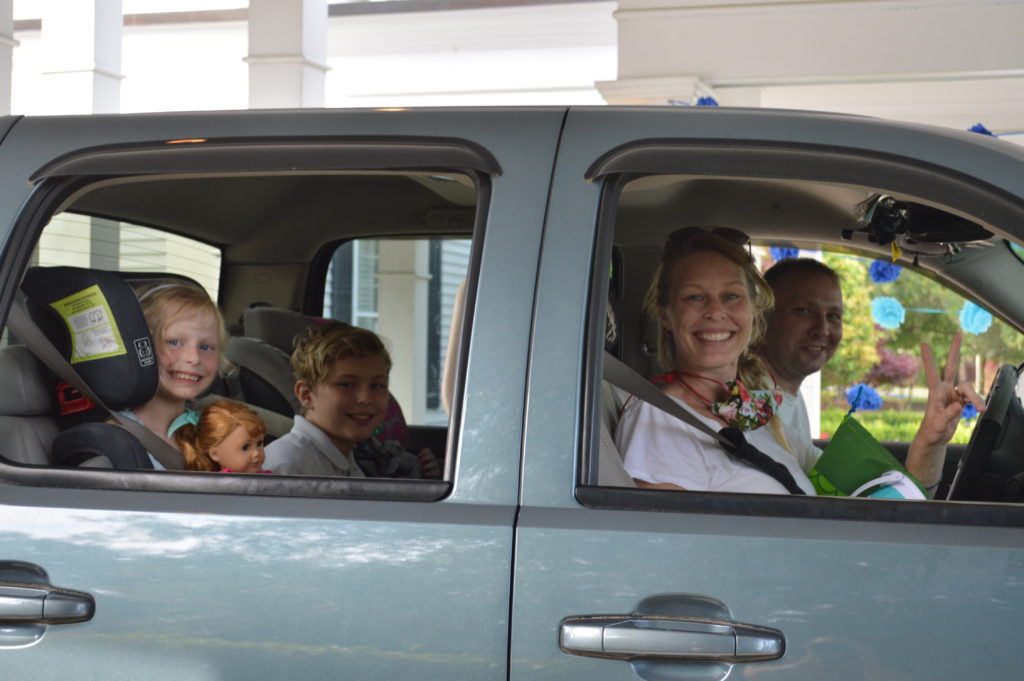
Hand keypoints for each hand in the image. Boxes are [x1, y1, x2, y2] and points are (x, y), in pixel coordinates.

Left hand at [417, 448, 441, 479]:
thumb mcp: (421, 462)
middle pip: (430, 456)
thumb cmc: (424, 467)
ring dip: (425, 466)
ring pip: (432, 464)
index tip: (419, 456)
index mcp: (429, 455)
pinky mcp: (436, 472)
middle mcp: (433, 459)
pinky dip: (427, 473)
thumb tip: (418, 461)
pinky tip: (425, 474)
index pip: (427, 450)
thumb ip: (419, 460)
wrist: (430, 475)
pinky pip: (433, 472)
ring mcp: (435, 466)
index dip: (422, 452)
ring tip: (421, 469)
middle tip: (419, 462)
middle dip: (424, 458)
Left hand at [918, 333, 985, 448]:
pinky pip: (973, 396)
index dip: (928, 359)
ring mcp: (953, 393)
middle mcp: (944, 389)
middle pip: (951, 366)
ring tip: (980, 409)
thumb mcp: (937, 425)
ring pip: (968, 386)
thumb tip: (959, 404)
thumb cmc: (931, 430)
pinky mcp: (961, 400)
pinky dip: (978, 402)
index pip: (931, 372)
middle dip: (954, 350)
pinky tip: (980, 409)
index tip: (924, 344)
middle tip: (957, 335)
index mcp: (934, 393)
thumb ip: (948, 414)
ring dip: (975, 397)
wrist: (935, 437)